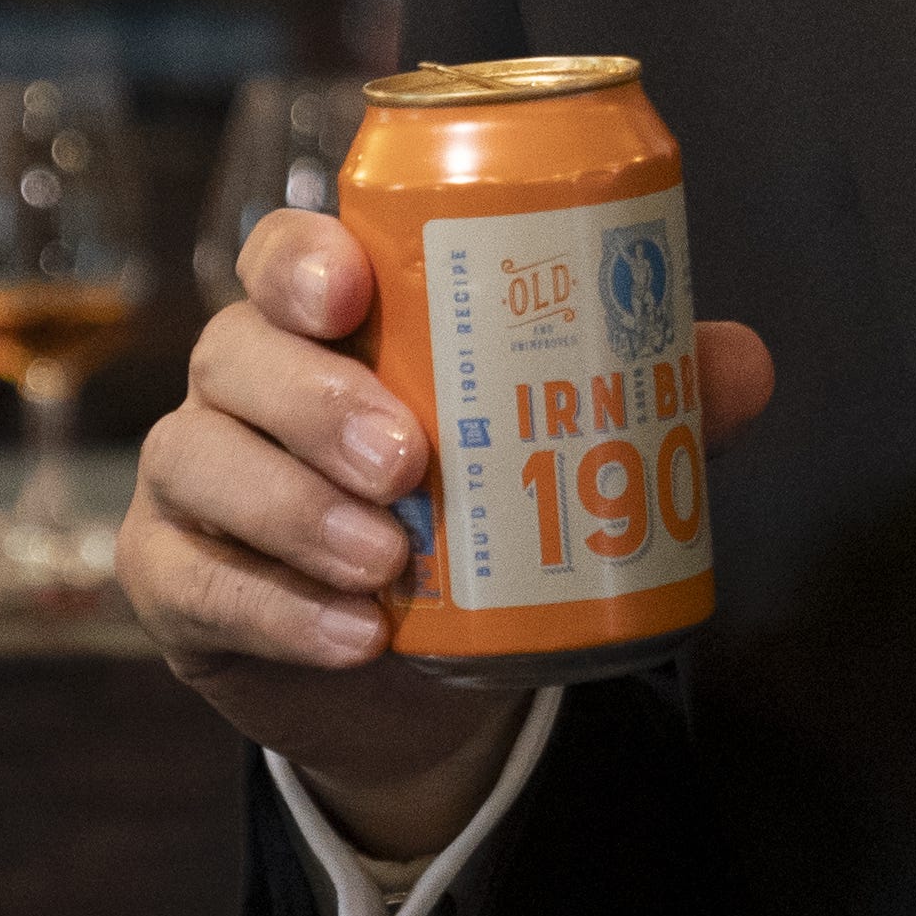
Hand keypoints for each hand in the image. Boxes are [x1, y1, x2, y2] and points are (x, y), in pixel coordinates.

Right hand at [126, 205, 779, 852]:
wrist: (428, 663)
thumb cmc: (484, 504)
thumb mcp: (566, 444)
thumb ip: (651, 397)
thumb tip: (744, 364)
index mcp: (325, 316)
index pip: (284, 252)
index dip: (303, 258)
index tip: (352, 292)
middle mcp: (241, 378)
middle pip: (236, 352)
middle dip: (315, 402)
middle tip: (407, 458)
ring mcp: (193, 479)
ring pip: (203, 462)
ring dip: (295, 512)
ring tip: (388, 559)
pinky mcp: (171, 582)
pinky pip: (193, 584)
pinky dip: (273, 609)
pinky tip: (352, 636)